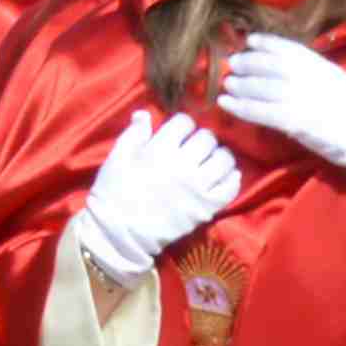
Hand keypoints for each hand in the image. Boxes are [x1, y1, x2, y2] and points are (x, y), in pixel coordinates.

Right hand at [66, 111, 243, 284]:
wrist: (119, 233)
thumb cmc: (113, 192)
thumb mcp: (117, 157)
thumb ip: (134, 133)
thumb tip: (145, 113)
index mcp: (160, 149)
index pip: (185, 122)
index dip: (182, 125)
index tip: (178, 134)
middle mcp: (183, 164)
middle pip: (207, 138)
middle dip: (202, 139)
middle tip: (196, 148)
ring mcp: (198, 187)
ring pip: (224, 160)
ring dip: (220, 156)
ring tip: (212, 161)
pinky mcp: (206, 207)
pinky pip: (231, 188)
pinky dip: (232, 179)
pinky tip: (226, 176)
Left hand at [218, 34, 345, 203]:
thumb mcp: (339, 83)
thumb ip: (316, 76)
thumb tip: (290, 72)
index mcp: (323, 67)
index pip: (289, 49)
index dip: (267, 43)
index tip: (250, 40)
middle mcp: (311, 78)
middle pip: (270, 65)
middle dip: (248, 62)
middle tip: (232, 64)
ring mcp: (303, 99)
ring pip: (262, 87)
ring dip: (240, 84)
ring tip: (227, 84)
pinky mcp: (297, 122)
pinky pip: (262, 112)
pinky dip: (240, 107)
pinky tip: (226, 104)